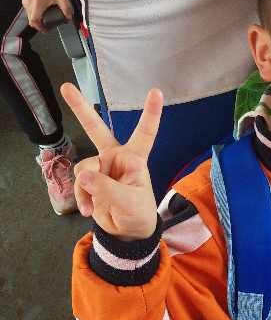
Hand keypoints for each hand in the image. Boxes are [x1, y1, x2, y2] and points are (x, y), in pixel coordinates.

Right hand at [22, 0, 72, 31]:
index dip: (40, 28)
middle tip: (48, 24)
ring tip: (46, 16)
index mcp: (37, 4)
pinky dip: (34, 12)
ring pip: (29, 15)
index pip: (34, 21)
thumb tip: (69, 19)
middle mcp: (28, 3)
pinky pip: (28, 10)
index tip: (46, 29)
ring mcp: (25, 1)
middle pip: (32, 20)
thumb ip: (67, 9)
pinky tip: (41, 10)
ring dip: (37, 18)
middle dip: (40, 24)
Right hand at [61, 83, 162, 239]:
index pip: (145, 133)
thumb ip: (107, 188)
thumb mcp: (128, 203)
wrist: (126, 231)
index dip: (151, 113)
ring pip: (84, 167)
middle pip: (96, 129)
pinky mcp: (89, 179)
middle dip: (80, 109)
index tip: (156, 91)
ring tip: (96, 205)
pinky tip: (89, 210)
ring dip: (87, 188)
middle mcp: (116, 158)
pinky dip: (81, 197)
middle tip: (66, 87)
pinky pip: (78, 183)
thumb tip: (83, 175)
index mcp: (134, 158)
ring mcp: (101, 167)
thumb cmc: (138, 213)